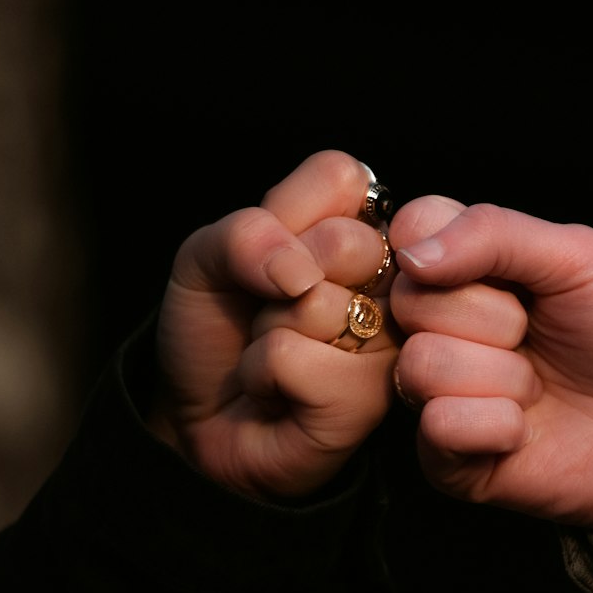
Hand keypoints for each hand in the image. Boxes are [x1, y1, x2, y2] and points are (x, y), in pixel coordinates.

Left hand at [148, 151, 396, 500]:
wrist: (196, 416)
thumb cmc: (217, 330)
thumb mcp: (205, 258)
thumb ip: (245, 234)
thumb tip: (298, 271)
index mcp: (366, 230)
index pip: (344, 176)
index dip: (284, 216)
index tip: (273, 257)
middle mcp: (395, 284)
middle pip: (344, 241)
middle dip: (276, 277)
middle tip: (273, 309)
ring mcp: (392, 344)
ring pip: (316, 304)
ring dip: (267, 331)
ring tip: (275, 354)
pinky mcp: (371, 400)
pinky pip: (295, 359)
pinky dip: (262, 374)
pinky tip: (278, 393)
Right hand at [389, 197, 592, 536]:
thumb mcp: (581, 258)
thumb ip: (494, 233)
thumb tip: (413, 252)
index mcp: (468, 269)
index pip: (409, 232)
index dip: (448, 247)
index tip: (509, 272)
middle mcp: (444, 329)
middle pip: (410, 301)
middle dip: (493, 317)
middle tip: (537, 333)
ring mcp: (443, 395)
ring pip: (422, 365)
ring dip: (502, 376)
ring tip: (540, 386)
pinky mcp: (451, 462)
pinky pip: (438, 427)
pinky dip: (494, 425)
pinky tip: (527, 430)